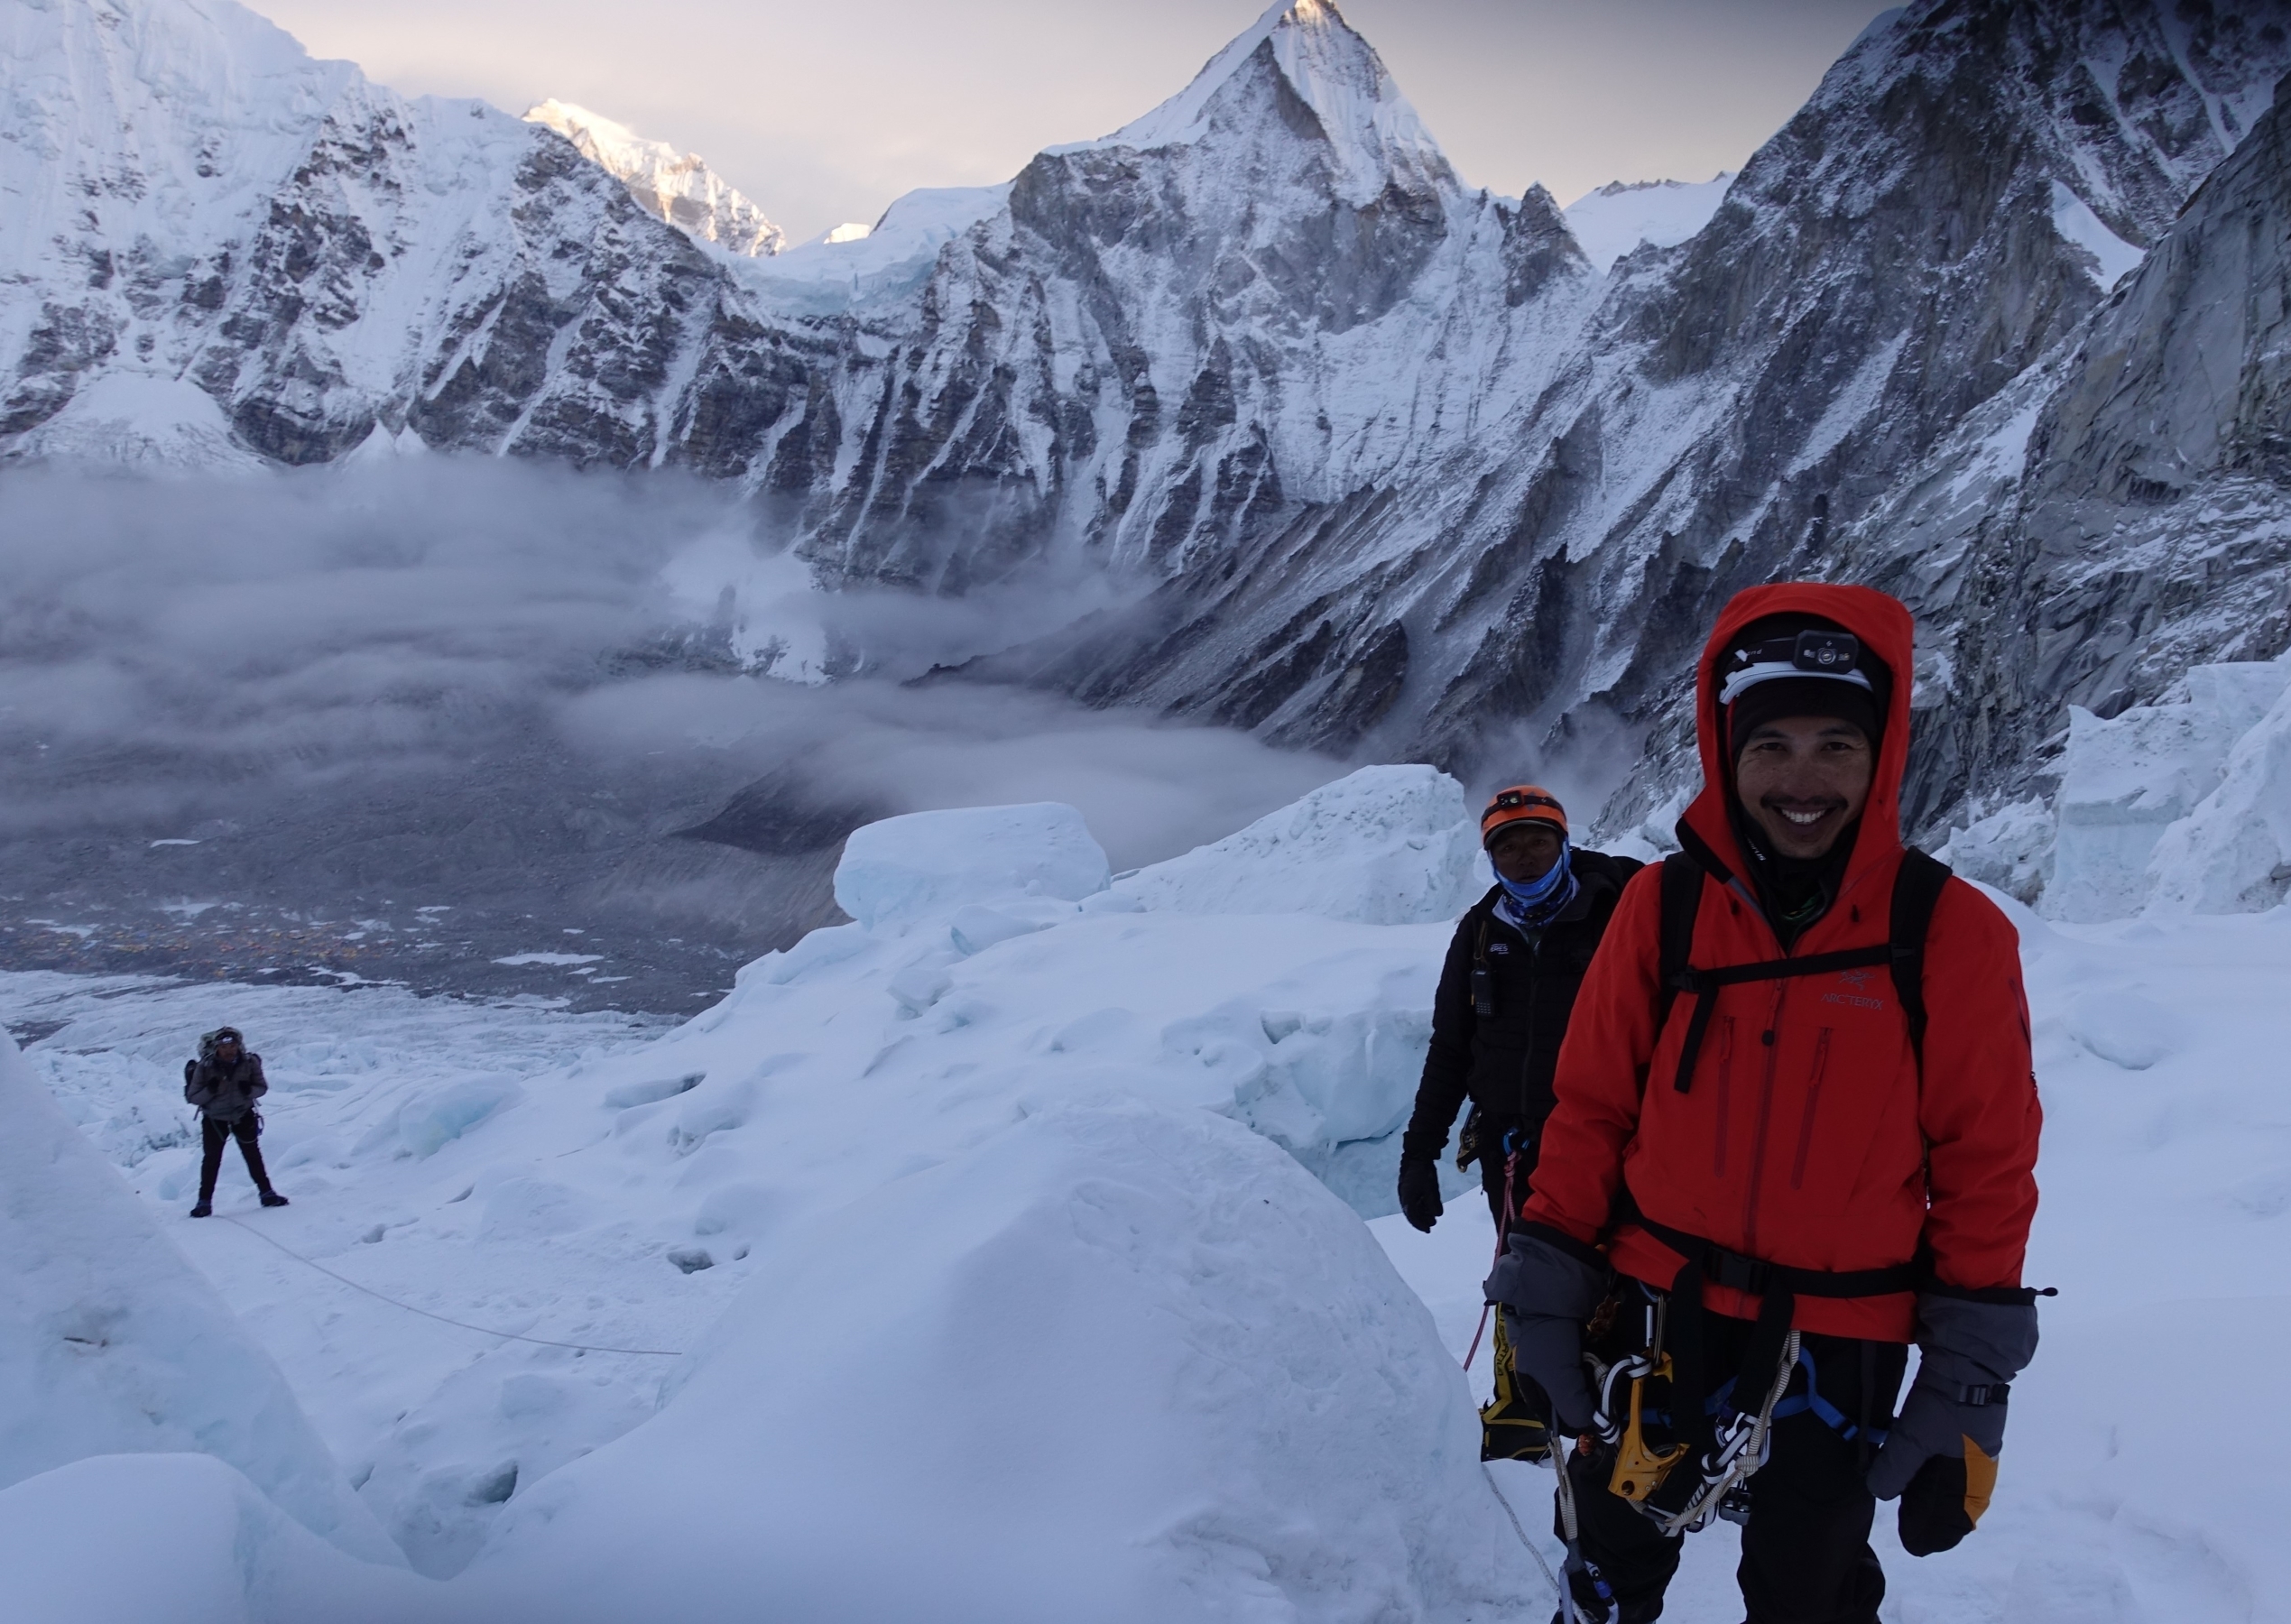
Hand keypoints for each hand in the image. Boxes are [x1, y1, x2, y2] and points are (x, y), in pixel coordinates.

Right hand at [1397, 1157, 1443, 1231]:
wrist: (1417, 1154)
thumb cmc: (1423, 1171)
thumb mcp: (1430, 1187)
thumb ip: (1433, 1202)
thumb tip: (1437, 1215)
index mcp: (1407, 1197)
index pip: (1412, 1215)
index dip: (1420, 1224)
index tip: (1428, 1230)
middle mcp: (1404, 1196)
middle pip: (1412, 1213)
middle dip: (1421, 1220)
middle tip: (1431, 1226)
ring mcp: (1405, 1191)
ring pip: (1412, 1207)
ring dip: (1421, 1214)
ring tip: (1431, 1218)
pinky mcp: (1408, 1186)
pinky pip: (1413, 1200)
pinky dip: (1420, 1206)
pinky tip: (1427, 1207)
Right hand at [1484, 1225, 1608, 1431]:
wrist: (1555, 1285)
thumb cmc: (1548, 1334)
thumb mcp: (1558, 1376)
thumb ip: (1575, 1407)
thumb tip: (1597, 1428)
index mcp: (1531, 1381)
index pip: (1553, 1415)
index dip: (1573, 1425)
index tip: (1597, 1430)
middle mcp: (1547, 1369)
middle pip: (1573, 1398)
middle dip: (1591, 1402)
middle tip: (1609, 1404)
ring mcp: (1565, 1353)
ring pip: (1588, 1380)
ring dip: (1602, 1384)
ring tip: (1613, 1382)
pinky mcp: (1582, 1338)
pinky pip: (1597, 1361)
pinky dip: (1606, 1366)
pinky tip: (1614, 1366)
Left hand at [1868, 1291, 2037, 1554]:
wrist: (1970, 1354)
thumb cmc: (1947, 1403)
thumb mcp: (1916, 1437)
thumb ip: (1895, 1468)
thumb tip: (1879, 1493)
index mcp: (1973, 1477)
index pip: (1955, 1519)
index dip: (1934, 1532)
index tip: (1915, 1544)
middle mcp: (1977, 1466)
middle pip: (1952, 1502)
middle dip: (1929, 1516)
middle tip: (1908, 1530)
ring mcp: (1971, 1445)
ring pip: (1948, 1480)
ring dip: (1927, 1493)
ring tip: (1906, 1502)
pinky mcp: (1962, 1424)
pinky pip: (1945, 1459)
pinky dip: (1929, 1470)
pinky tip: (1913, 1468)